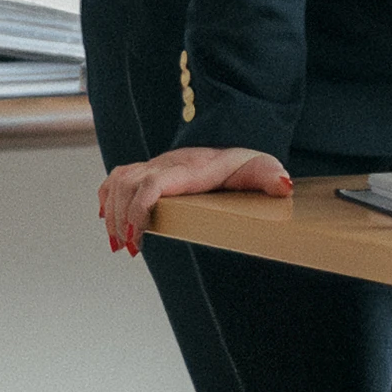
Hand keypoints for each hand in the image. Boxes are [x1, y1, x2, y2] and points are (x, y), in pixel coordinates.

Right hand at [98, 143, 290, 253]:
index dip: (139, 210)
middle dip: (121, 219)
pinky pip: (116, 178)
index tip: (137, 238)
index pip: (152, 183)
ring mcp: (153, 166)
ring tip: (120, 243)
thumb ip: (270, 176)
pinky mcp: (147, 170)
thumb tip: (284, 186)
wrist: (229, 142)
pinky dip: (107, 197)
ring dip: (112, 213)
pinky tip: (107, 218)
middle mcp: (165, 164)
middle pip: (127, 185)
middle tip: (129, 248)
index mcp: (187, 169)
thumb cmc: (242, 162)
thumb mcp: (259, 167)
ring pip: (118, 182)